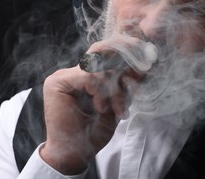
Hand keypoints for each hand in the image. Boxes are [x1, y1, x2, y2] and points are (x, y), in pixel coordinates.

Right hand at [40, 39, 139, 174]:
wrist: (74, 155)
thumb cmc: (95, 131)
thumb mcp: (117, 102)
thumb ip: (126, 83)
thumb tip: (145, 61)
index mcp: (85, 74)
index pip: (106, 53)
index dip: (126, 51)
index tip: (147, 61)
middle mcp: (72, 71)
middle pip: (100, 50)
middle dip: (124, 56)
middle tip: (141, 67)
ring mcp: (63, 76)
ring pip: (97, 65)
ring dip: (113, 88)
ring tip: (116, 108)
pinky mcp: (57, 83)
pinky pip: (88, 76)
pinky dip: (100, 92)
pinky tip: (100, 107)